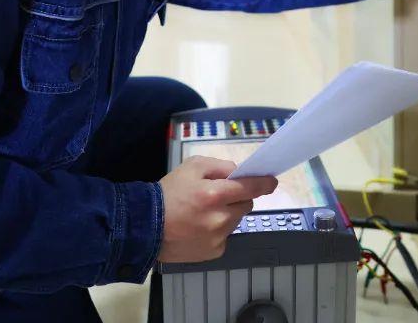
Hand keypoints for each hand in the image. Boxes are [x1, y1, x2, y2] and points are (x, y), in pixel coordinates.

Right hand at [157, 156, 277, 262]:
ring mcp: (218, 237)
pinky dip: (218, 231)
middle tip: (218, 196)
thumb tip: (239, 173)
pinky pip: (226, 236)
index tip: (272, 181)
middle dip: (237, 198)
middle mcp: (220, 218)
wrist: (145, 227)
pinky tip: (199, 227)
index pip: (250, 187)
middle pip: (246, 204)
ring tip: (203, 212)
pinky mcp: (214, 252)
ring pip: (236, 220)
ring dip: (227, 214)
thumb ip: (219, 166)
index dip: (264, 183)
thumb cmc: (168, 193)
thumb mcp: (191, 167)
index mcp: (215, 194)